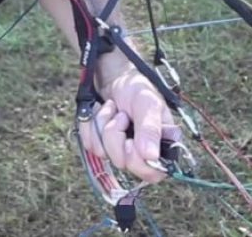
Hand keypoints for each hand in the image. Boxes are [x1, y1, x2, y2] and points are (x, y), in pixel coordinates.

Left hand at [77, 66, 181, 183]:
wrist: (114, 78)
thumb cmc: (136, 89)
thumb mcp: (147, 104)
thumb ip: (150, 129)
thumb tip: (151, 156)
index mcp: (162, 145)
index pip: (153, 173)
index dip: (136, 159)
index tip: (130, 140)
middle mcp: (142, 153)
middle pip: (123, 164)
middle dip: (116, 136)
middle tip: (122, 116)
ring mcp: (120, 151)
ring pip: (103, 153)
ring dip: (103, 126)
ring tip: (114, 111)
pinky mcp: (101, 145)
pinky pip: (89, 144)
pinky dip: (91, 125)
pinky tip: (101, 113)